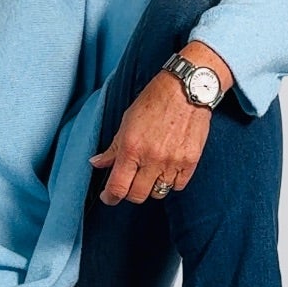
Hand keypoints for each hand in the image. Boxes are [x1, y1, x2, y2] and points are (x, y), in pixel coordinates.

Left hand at [88, 72, 209, 203]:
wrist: (186, 89)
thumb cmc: (154, 102)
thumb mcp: (127, 122)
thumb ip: (113, 148)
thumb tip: (96, 163)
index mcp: (131, 148)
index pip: (118, 187)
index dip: (110, 197)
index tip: (109, 197)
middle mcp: (152, 158)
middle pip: (137, 195)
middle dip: (130, 194)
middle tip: (129, 185)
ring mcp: (173, 162)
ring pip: (159, 193)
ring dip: (151, 188)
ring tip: (150, 175)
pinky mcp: (191, 161)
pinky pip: (178, 186)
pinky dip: (171, 183)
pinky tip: (167, 171)